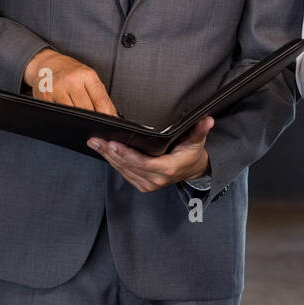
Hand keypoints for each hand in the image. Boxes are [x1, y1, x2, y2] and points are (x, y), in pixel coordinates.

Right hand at [24, 49, 117, 115]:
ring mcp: (57, 89)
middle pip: (87, 109)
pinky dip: (65, 119)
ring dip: (80, 121)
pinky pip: (59, 114)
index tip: (112, 123)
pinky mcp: (45, 98)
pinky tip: (68, 118)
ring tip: (84, 123)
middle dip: (94, 120)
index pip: (101, 100)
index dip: (108, 114)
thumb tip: (110, 114)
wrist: (47, 64)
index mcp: (87, 75)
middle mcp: (72, 81)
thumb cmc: (71, 72)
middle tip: (99, 126)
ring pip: (73, 114)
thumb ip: (99, 94)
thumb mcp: (88, 77)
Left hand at [87, 116, 213, 192]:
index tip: (113, 143)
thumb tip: (207, 120)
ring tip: (95, 143)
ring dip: (108, 157)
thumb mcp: (197, 141)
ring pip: (123, 170)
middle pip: (128, 166)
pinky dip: (113, 162)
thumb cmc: (192, 153)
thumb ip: (200, 130)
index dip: (127, 154)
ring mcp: (148, 184)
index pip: (143, 163)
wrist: (193, 169)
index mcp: (167, 169)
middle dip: (110, 152)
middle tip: (96, 140)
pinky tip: (104, 152)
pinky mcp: (142, 184)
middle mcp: (155, 180)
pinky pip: (124, 173)